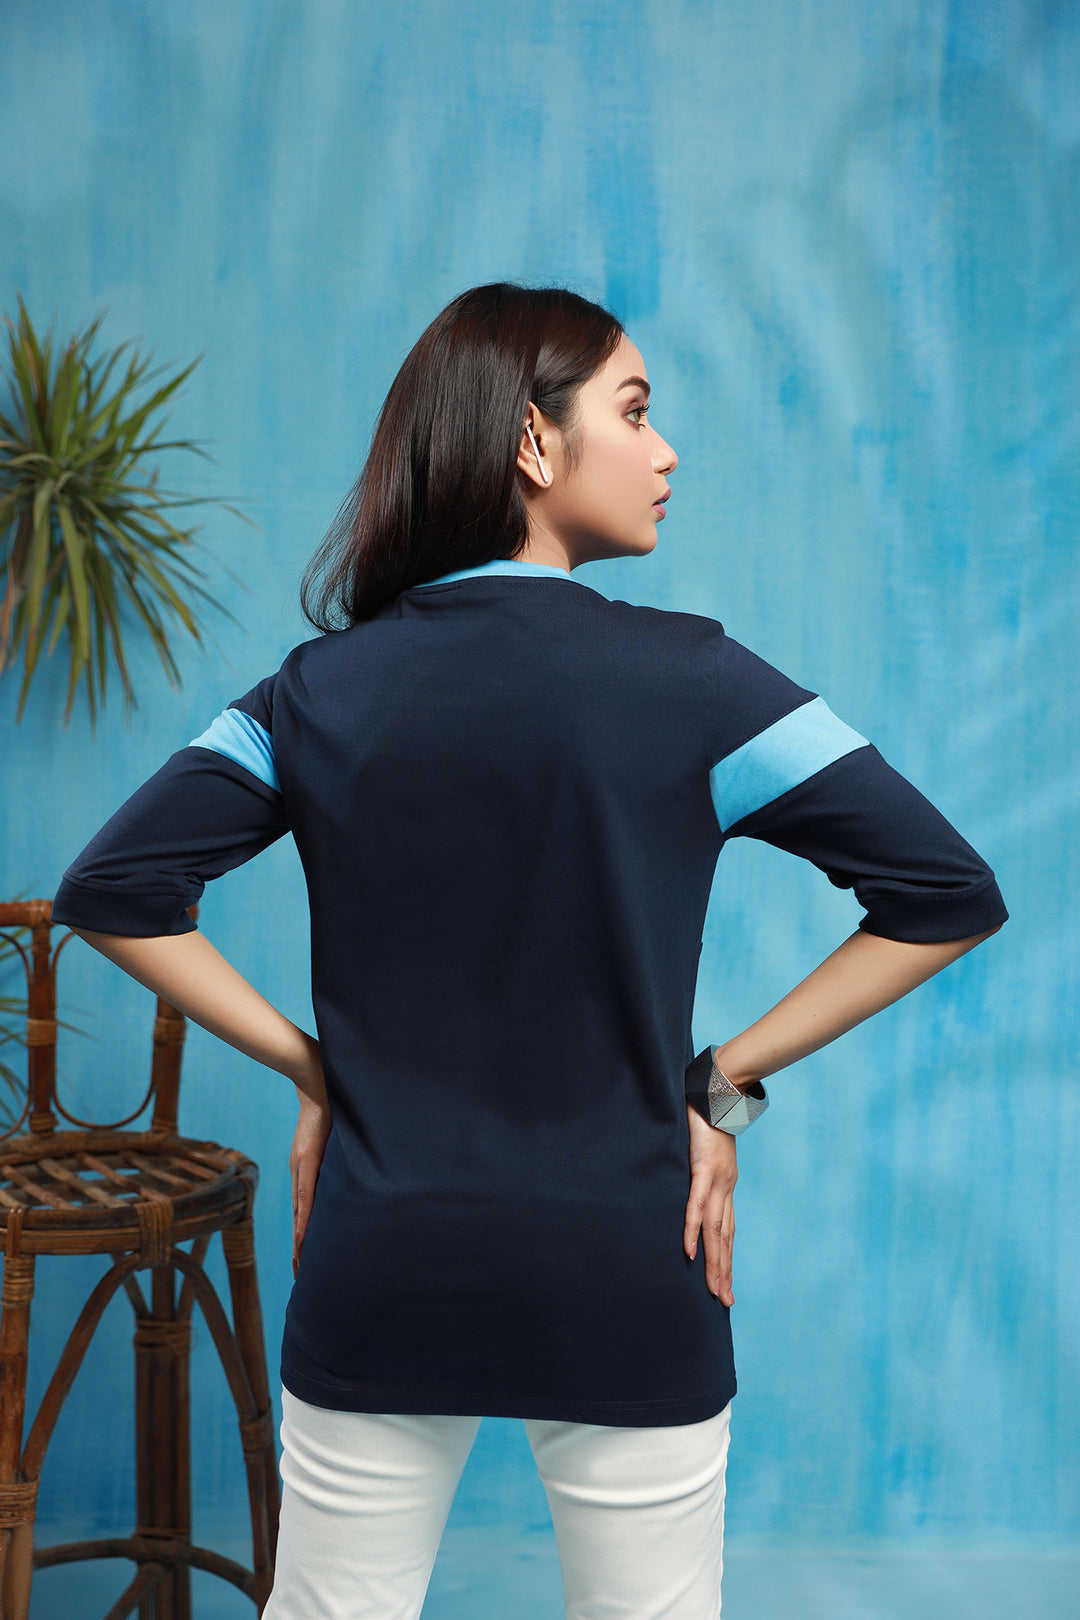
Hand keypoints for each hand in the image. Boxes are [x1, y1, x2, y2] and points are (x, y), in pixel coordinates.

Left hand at [290, 1071, 332, 1279]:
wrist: (317, 1081)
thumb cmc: (330, 1105)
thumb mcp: (337, 1136)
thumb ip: (339, 1153)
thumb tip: (354, 1164)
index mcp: (308, 1168)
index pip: (306, 1208)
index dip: (305, 1233)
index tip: (305, 1256)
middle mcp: (302, 1172)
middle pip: (300, 1217)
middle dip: (300, 1246)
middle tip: (299, 1272)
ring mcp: (303, 1167)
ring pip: (300, 1213)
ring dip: (300, 1240)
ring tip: (299, 1264)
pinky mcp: (307, 1161)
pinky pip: (305, 1196)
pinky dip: (304, 1219)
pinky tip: (302, 1238)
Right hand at [684, 1101, 737, 1304]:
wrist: (718, 1091)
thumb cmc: (707, 1117)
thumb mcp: (704, 1150)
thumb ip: (698, 1169)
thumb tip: (688, 1181)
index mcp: (725, 1185)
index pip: (728, 1230)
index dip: (727, 1258)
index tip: (726, 1285)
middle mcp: (725, 1187)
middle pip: (726, 1238)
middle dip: (725, 1271)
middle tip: (725, 1302)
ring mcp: (716, 1179)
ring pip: (716, 1229)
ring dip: (715, 1261)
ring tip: (714, 1289)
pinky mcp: (704, 1168)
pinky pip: (696, 1204)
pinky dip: (693, 1228)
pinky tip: (690, 1250)